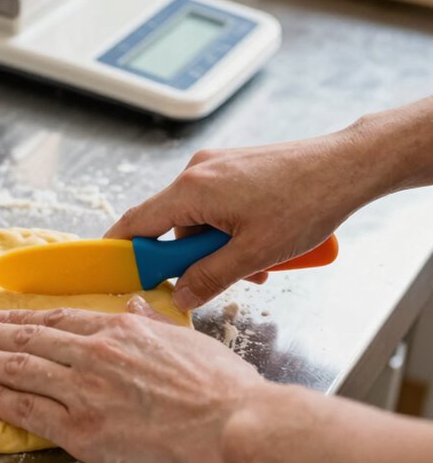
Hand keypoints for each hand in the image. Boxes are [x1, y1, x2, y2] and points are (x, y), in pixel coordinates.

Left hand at [0, 297, 263, 462]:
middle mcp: (94, 353)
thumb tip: (135, 304)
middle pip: (28, 339)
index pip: (58, 321)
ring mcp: (83, 388)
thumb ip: (154, 323)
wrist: (235, 424)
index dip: (22, 319)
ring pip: (18, 368)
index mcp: (121, 331)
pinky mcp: (79, 426)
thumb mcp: (188, 341)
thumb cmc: (224, 389)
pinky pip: (25, 407)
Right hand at [104, 127, 387, 309]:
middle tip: (215, 280)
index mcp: (192, 190)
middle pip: (170, 224)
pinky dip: (228, 228)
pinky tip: (259, 243)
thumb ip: (210, 278)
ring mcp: (216, 165)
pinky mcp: (234, 166)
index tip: (112, 272)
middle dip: (189, 257)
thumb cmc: (307, 203)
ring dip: (216, 245)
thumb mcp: (255, 254)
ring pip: (197, 217)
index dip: (120, 250)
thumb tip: (180, 297)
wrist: (348, 165)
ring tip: (255, 264)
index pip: (136, 223)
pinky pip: (216, 204)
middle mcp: (196, 171)